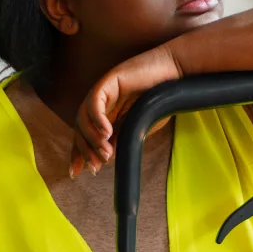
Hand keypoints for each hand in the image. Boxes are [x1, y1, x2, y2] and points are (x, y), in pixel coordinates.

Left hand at [69, 43, 181, 177]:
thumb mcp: (138, 128)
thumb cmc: (160, 102)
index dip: (78, 153)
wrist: (176, 78)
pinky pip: (96, 102)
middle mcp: (101, 104)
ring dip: (93, 138)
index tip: (76, 173)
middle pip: (80, 128)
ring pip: (84, 116)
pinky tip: (107, 132)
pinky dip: (98, 119)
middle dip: (85, 149)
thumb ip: (122, 140)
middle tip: (96, 166)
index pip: (85, 135)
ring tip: (106, 152)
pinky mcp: (109, 81)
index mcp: (106, 115)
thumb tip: (106, 158)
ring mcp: (103, 91)